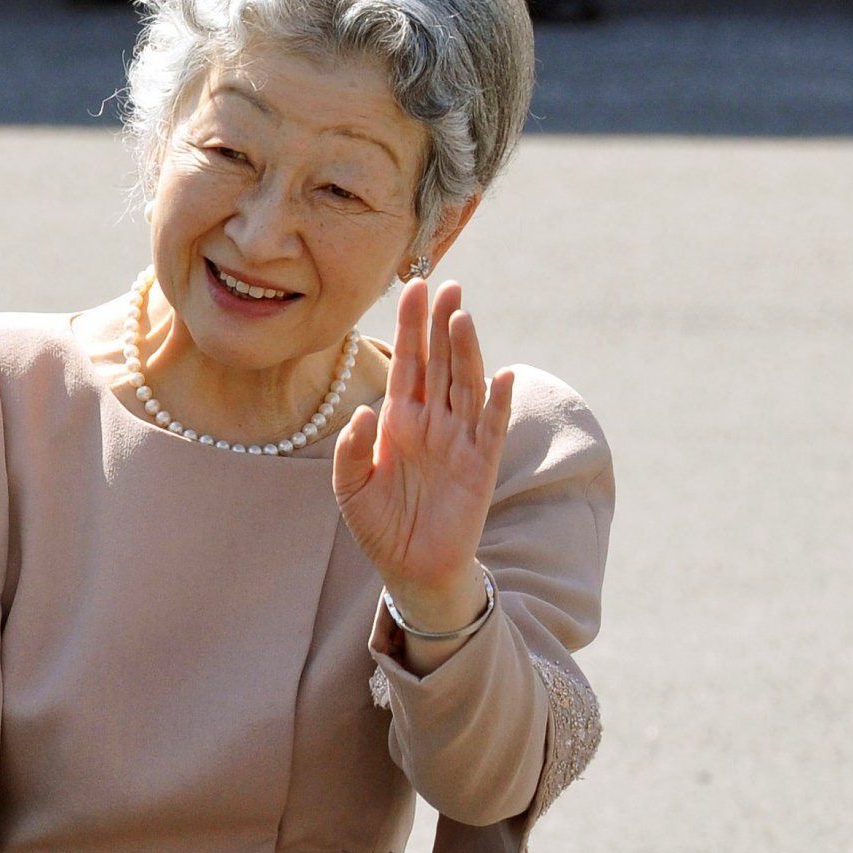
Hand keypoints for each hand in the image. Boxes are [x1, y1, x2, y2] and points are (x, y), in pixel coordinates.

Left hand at [332, 277, 511, 639]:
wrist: (409, 568)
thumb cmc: (379, 525)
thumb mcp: (350, 489)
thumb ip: (351, 451)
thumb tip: (362, 411)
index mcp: (399, 420)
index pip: (407, 363)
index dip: (411, 327)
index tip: (415, 288)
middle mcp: (432, 422)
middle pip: (439, 363)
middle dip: (441, 325)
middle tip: (448, 284)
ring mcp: (459, 440)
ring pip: (465, 385)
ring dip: (466, 352)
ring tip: (462, 317)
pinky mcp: (479, 466)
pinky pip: (490, 428)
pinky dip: (496, 403)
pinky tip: (501, 375)